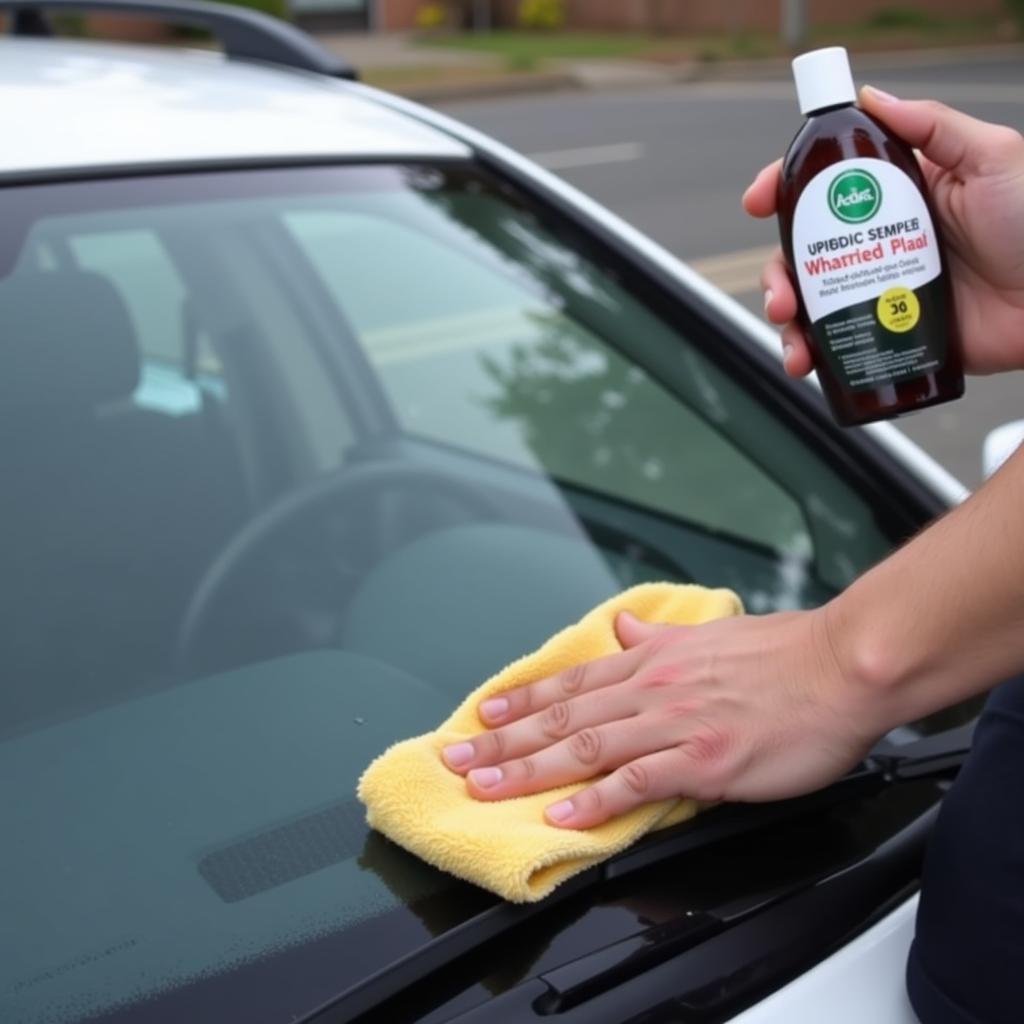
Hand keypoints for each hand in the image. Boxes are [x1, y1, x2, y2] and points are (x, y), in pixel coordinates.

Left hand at [441, 608, 883, 828]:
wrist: (844, 665)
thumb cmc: (786, 653)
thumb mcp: (710, 634)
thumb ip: (659, 636)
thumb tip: (623, 628)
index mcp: (655, 661)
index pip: (571, 681)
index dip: (521, 701)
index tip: (481, 716)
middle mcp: (653, 688)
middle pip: (563, 716)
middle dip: (504, 740)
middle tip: (457, 760)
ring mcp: (675, 723)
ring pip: (585, 746)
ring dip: (528, 769)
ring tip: (484, 787)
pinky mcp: (704, 758)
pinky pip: (637, 780)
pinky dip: (594, 799)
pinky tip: (561, 813)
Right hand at [744, 86, 1023, 377]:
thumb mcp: (992, 158)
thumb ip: (933, 127)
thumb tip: (872, 98)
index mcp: (899, 198)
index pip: (827, 189)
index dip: (784, 190)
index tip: (758, 201)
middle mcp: (883, 244)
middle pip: (804, 253)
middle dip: (777, 273)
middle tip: (781, 294)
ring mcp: (883, 291)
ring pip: (813, 304)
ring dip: (788, 321)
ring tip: (793, 336)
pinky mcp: (890, 334)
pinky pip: (838, 345)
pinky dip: (812, 356)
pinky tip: (806, 362)